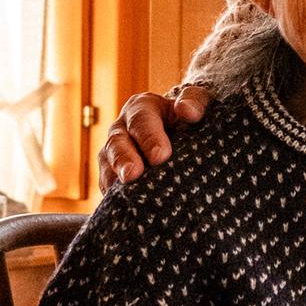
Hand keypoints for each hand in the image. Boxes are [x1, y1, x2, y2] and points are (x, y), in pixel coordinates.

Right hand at [97, 85, 212, 190]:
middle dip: (124, 159)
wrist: (183, 131)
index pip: (141, 120)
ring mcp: (114, 152)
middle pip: (117, 143)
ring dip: (113, 178)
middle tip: (133, 174)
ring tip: (124, 194)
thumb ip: (195, 101)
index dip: (149, 138)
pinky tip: (122, 205)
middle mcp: (123, 128)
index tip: (160, 156)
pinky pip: (106, 184)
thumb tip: (187, 111)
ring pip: (106, 164)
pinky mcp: (112, 173)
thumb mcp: (198, 101)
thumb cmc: (192, 115)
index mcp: (142, 107)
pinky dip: (113, 195)